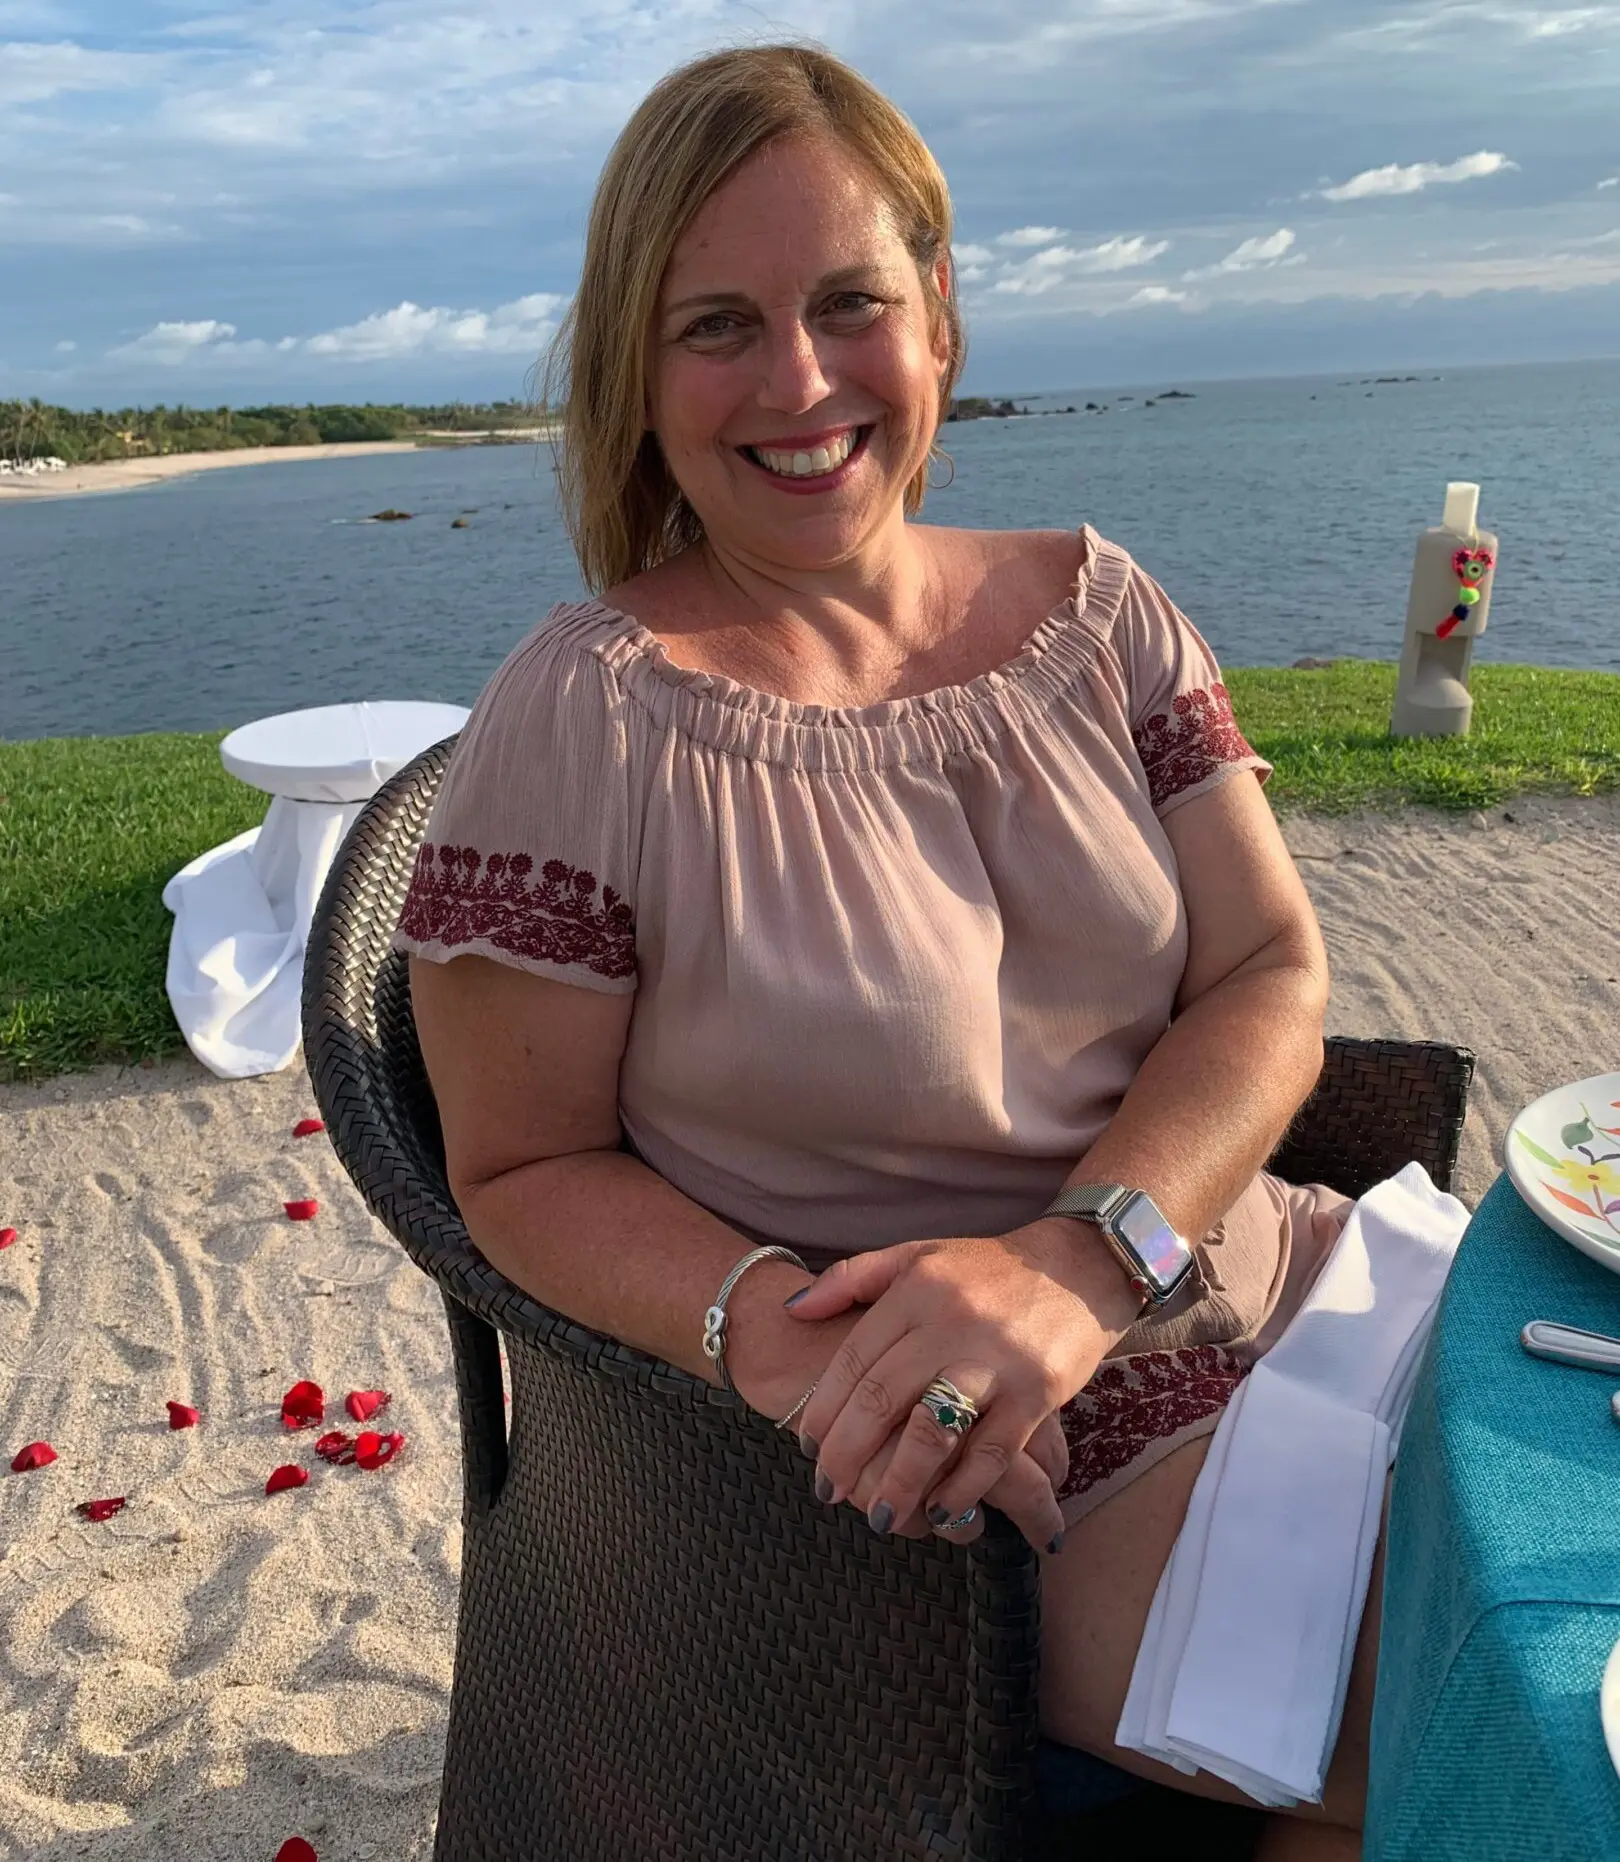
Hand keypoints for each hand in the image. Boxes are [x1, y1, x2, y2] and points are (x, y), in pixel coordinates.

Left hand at [784, 1221, 1143, 1549]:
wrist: (1081, 1266)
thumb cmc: (990, 1269)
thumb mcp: (919, 1256)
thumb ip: (853, 1278)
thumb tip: (794, 1309)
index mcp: (917, 1290)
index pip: (855, 1359)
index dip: (824, 1409)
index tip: (807, 1447)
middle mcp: (952, 1323)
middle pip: (882, 1399)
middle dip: (846, 1454)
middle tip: (826, 1490)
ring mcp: (996, 1360)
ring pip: (933, 1433)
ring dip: (899, 1483)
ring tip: (879, 1516)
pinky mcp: (1038, 1393)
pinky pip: (992, 1453)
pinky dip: (963, 1489)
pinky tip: (941, 1512)